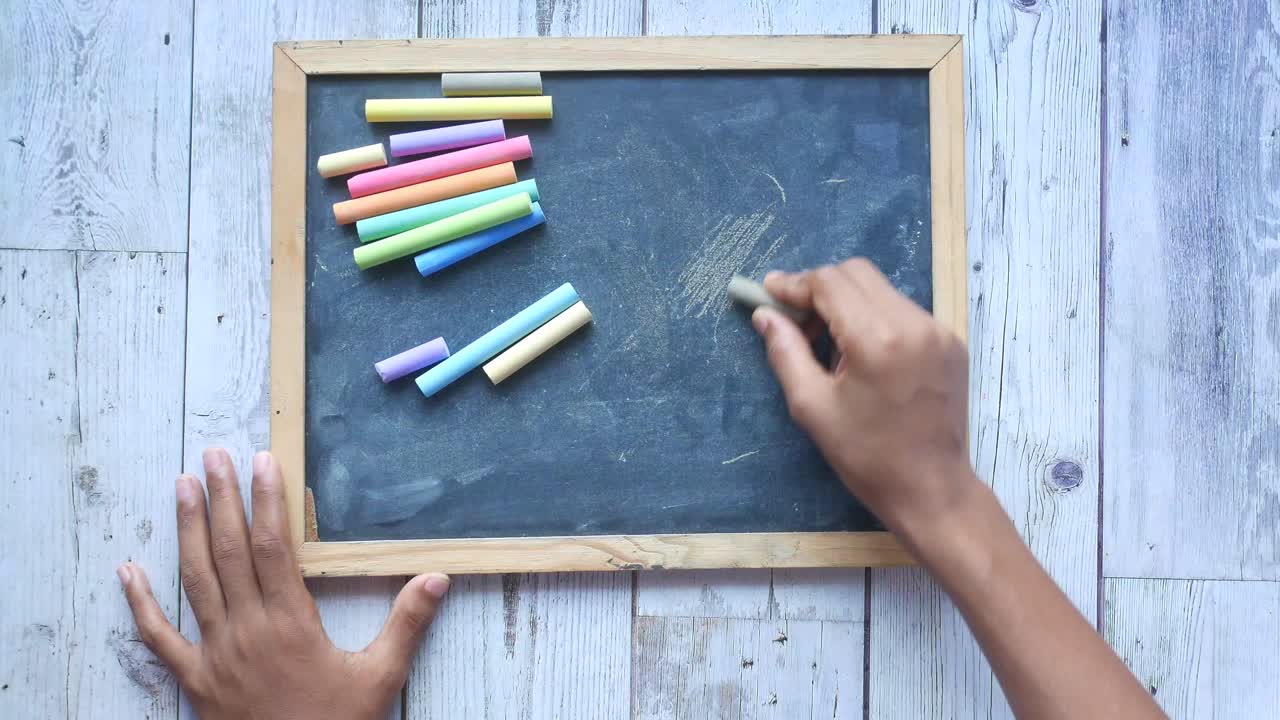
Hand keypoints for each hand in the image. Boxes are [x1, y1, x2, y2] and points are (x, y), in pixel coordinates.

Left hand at [117, 448, 449, 719]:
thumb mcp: (381, 679)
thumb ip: (407, 625)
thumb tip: (436, 577)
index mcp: (291, 625)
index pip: (274, 548)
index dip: (267, 501)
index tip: (263, 462)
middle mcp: (247, 631)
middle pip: (230, 552)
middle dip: (222, 499)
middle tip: (213, 455)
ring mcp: (215, 655)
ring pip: (195, 581)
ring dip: (187, 530)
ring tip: (180, 486)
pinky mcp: (194, 681)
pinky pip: (158, 638)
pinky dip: (140, 603)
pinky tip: (127, 571)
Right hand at [753, 259, 974, 540]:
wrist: (932, 489)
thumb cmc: (866, 456)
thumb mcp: (812, 407)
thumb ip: (786, 352)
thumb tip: (765, 315)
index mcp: (877, 339)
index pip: (830, 282)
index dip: (795, 284)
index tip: (770, 293)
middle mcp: (913, 323)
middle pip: (856, 274)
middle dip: (820, 289)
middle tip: (795, 321)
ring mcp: (938, 330)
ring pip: (880, 290)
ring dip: (847, 303)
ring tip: (828, 345)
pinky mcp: (951, 342)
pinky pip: (903, 311)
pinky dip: (874, 318)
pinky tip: (861, 356)